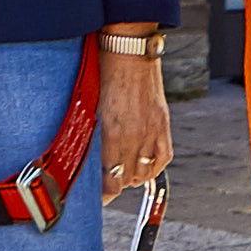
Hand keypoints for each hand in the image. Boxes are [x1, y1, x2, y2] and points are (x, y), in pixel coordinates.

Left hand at [96, 37, 174, 201]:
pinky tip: (144, 166)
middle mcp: (132, 135)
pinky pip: (162, 159)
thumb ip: (91, 136)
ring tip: (123, 170)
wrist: (128, 52)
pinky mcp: (163, 124)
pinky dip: (153, 167)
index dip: (103, 195)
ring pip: (143, 172)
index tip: (97, 199)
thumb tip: (87, 161)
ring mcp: (150, 131)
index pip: (109, 181)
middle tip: (107, 181)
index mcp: (110, 133)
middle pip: (125, 179)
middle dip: (115, 183)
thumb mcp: (90, 108)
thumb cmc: (102, 76)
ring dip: (132, 176)